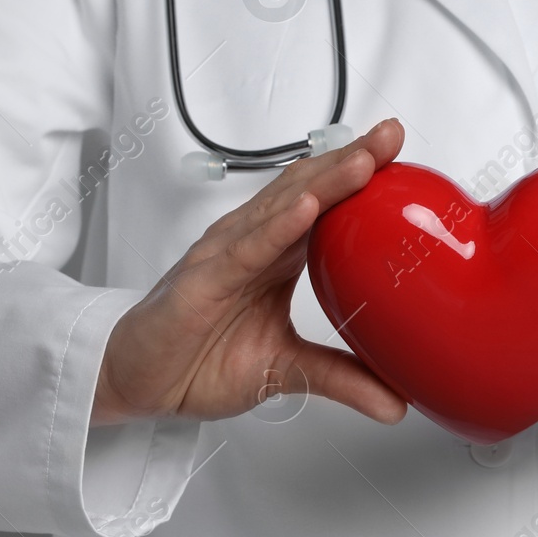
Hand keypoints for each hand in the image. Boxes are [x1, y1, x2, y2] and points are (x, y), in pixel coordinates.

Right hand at [91, 120, 409, 426]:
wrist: (136, 383)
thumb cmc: (200, 361)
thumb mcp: (288, 371)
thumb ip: (342, 377)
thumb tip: (398, 402)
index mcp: (279, 255)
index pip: (326, 205)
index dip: (361, 176)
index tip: (401, 152)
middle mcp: (254, 243)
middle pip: (308, 191)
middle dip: (351, 160)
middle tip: (391, 134)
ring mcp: (227, 256)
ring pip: (280, 209)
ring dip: (323, 182)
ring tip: (363, 160)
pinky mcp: (201, 280)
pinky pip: (244, 249)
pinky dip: (275, 227)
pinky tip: (304, 209)